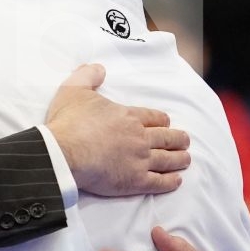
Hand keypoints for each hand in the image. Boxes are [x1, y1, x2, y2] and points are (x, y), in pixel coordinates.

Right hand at [44, 64, 189, 197]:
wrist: (63, 153)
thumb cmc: (68, 122)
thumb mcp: (74, 90)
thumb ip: (88, 76)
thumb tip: (98, 68)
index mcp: (128, 116)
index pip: (153, 117)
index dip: (162, 120)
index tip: (166, 123)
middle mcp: (139, 137)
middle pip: (166, 137)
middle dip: (178, 139)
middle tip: (185, 141)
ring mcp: (140, 160)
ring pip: (168, 159)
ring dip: (179, 158)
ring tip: (186, 159)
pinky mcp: (135, 181)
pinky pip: (160, 182)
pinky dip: (171, 181)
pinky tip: (177, 180)